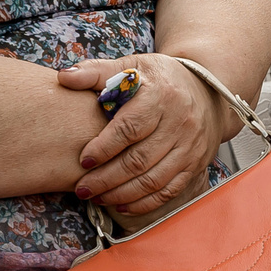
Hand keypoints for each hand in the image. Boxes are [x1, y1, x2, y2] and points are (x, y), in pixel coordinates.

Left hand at [60, 54, 242, 216]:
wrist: (205, 88)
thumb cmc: (158, 78)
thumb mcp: (131, 65)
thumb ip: (96, 72)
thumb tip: (64, 78)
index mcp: (160, 96)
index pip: (130, 128)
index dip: (104, 148)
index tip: (83, 160)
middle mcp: (180, 123)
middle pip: (139, 160)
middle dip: (107, 179)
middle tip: (82, 189)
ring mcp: (190, 146)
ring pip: (153, 180)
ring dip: (122, 194)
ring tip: (97, 198)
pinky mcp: (196, 163)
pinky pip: (170, 190)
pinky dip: (145, 203)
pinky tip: (122, 205)